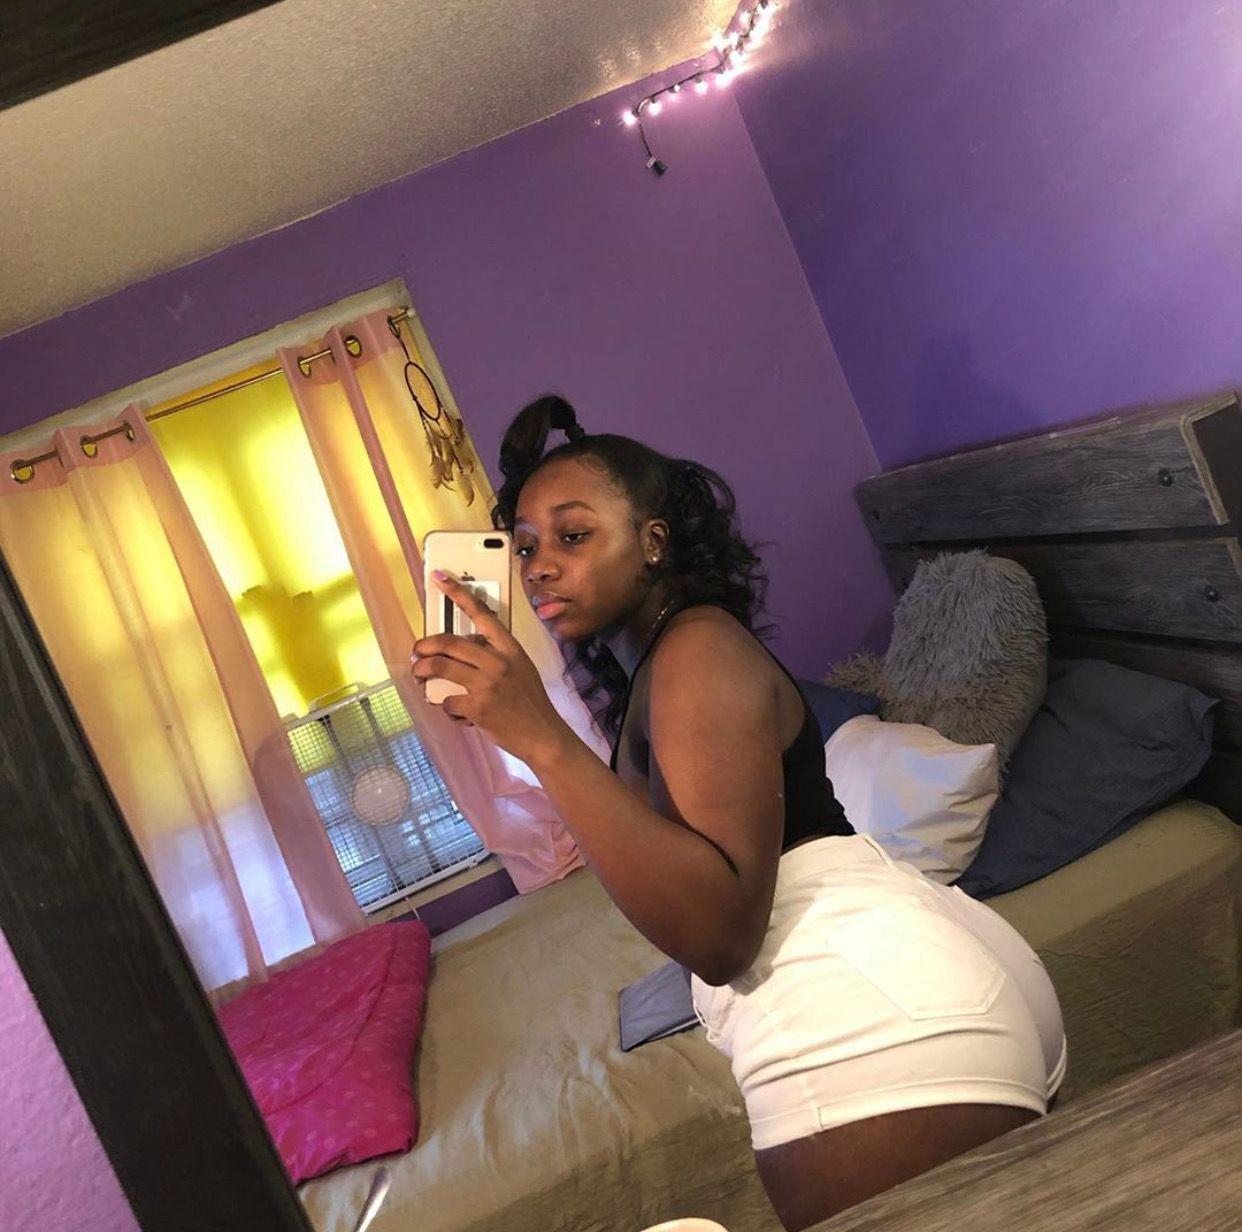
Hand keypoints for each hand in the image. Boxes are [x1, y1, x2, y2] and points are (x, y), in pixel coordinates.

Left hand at [411, 571, 572, 766]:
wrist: (543, 735)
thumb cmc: (531, 703)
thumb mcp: (521, 669)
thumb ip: (497, 655)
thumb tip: (466, 650)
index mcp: (510, 649)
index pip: (482, 613)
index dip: (458, 593)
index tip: (440, 578)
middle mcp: (497, 662)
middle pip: (449, 642)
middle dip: (425, 645)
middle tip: (417, 652)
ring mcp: (487, 684)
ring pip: (440, 667)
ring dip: (423, 671)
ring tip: (420, 676)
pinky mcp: (477, 707)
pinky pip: (447, 701)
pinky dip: (445, 707)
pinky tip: (454, 712)